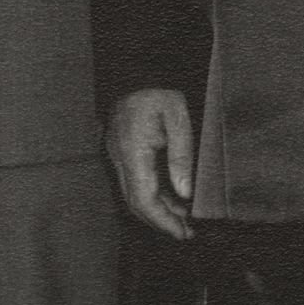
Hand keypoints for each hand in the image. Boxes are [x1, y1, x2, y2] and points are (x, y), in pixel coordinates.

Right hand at [105, 87, 194, 241]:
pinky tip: (172, 197)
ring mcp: (117, 155)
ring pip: (133, 194)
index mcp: (132, 151)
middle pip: (134, 202)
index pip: (142, 198)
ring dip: (157, 210)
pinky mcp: (121, 153)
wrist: (136, 71)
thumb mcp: (178, 119)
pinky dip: (152, 194)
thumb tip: (184, 191)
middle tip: (186, 232)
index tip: (181, 233)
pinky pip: (134, 182)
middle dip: (160, 221)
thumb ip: (181, 156)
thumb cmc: (158, 92)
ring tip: (184, 218)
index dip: (162, 220)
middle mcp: (119, 157)